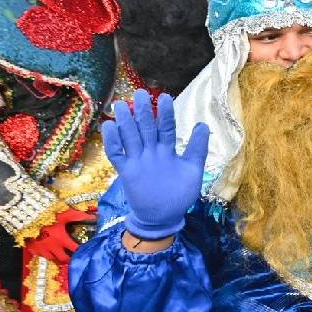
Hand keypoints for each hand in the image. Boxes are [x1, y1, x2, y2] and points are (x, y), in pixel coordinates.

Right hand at [29, 208, 95, 263]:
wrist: (27, 214)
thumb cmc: (49, 214)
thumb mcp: (66, 213)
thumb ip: (80, 217)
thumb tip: (95, 217)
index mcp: (61, 239)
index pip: (74, 250)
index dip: (80, 251)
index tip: (84, 251)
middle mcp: (51, 247)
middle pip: (62, 259)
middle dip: (69, 259)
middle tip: (73, 257)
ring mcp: (40, 249)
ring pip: (51, 258)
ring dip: (57, 257)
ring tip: (61, 253)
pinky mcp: (31, 248)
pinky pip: (39, 254)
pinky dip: (44, 253)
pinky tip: (47, 249)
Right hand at [102, 90, 209, 238]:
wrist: (163, 218)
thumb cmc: (180, 194)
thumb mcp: (193, 170)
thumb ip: (197, 149)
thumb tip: (203, 125)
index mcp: (167, 150)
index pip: (166, 128)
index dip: (166, 114)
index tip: (166, 97)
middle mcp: (151, 152)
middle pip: (146, 128)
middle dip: (144, 111)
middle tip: (140, 93)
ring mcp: (138, 161)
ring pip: (131, 137)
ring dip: (126, 122)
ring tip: (122, 105)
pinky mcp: (127, 172)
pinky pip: (117, 154)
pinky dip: (112, 141)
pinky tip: (109, 126)